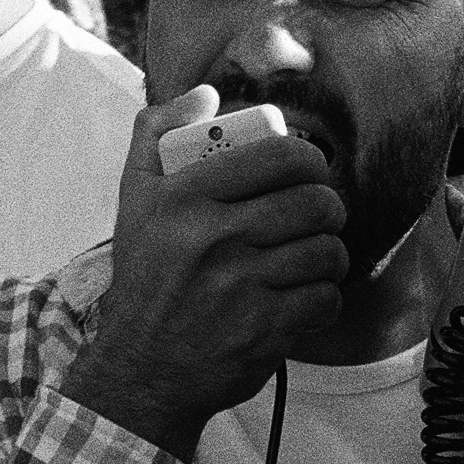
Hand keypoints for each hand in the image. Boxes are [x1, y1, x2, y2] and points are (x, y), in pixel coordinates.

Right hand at [63, 86, 349, 457]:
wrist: (141, 369)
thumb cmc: (146, 277)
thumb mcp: (134, 198)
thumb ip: (157, 131)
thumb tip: (206, 94)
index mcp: (184, 196)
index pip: (279, 155)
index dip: (310, 159)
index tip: (310, 172)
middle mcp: (212, 237)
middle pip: (314, 203)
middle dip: (329, 207)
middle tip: (319, 215)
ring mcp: (240, 287)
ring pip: (327, 251)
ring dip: (330, 255)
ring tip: (313, 257)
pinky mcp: (264, 331)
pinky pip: (326, 299)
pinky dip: (324, 299)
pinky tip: (303, 297)